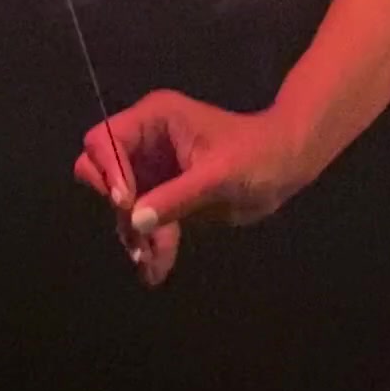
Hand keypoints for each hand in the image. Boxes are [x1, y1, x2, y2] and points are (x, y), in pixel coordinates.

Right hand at [74, 90, 304, 286]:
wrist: (287, 167)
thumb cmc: (258, 156)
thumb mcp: (217, 176)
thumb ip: (175, 197)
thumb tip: (135, 221)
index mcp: (154, 121)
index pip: (103, 141)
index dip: (107, 172)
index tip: (125, 203)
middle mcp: (146, 143)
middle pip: (103, 175)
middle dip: (120, 209)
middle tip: (139, 238)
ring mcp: (153, 172)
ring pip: (123, 207)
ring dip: (136, 236)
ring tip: (152, 262)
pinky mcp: (165, 197)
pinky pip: (144, 223)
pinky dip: (150, 245)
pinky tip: (156, 269)